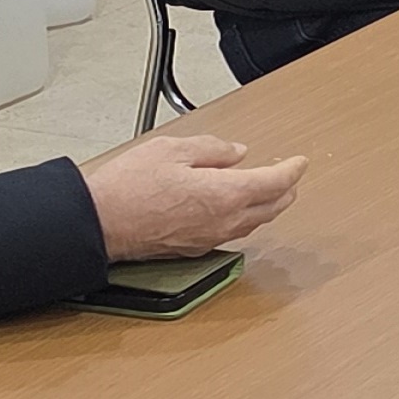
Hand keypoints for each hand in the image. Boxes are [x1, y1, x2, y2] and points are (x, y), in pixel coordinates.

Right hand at [79, 127, 306, 258]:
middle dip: (287, 189)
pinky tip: (238, 209)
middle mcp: (223, 222)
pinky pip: (233, 233)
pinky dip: (246, 218)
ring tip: (272, 191)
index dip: (292, 170)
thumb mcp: (173, 149)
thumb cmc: (128, 188)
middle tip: (291, 175)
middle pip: (272, 208)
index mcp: (224, 194)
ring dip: (269, 206)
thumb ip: (212, 149)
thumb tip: (236, 152)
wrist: (99, 222)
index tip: (299, 162)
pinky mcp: (194, 248)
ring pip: (254, 224)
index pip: (275, 182)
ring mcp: (209, 239)